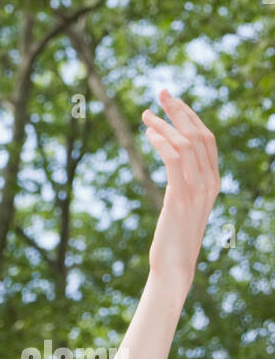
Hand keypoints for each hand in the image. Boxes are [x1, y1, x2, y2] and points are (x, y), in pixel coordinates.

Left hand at [141, 90, 219, 298]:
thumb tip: (169, 157)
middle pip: (199, 134)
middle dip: (179, 110)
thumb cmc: (173, 236)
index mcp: (213, 181)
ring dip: (164, 124)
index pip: (206, 138)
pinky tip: (148, 133)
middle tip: (160, 93)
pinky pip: (174, 160)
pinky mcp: (180, 198)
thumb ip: (182, 180)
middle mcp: (210, 182)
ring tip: (145, 115)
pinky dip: (162, 141)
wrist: (174, 266)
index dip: (189, 115)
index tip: (170, 100)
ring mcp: (198, 190)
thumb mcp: (181, 202)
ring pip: (186, 144)